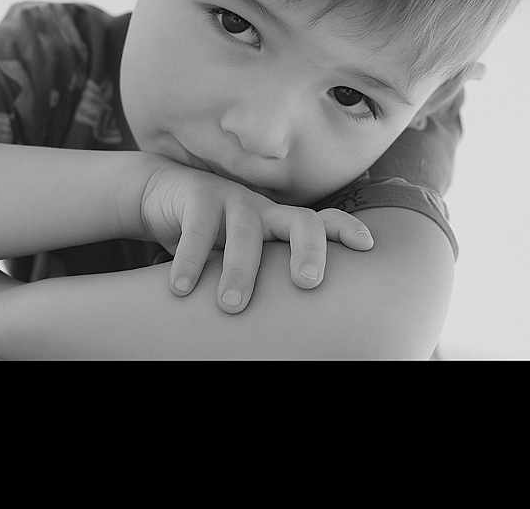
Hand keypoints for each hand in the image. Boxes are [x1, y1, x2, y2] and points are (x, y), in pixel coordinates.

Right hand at [140, 161, 374, 313]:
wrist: (162, 193)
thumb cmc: (211, 236)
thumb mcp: (239, 254)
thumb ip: (261, 280)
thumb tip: (281, 336)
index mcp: (278, 224)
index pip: (322, 223)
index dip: (345, 230)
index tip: (367, 245)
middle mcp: (263, 210)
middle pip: (300, 221)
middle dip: (309, 249)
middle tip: (307, 283)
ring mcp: (233, 199)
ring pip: (247, 230)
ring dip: (240, 268)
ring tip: (230, 305)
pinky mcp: (198, 195)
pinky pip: (198, 227)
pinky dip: (191, 258)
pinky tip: (182, 288)